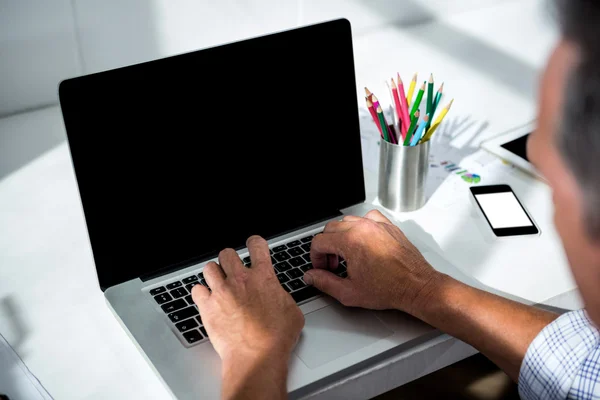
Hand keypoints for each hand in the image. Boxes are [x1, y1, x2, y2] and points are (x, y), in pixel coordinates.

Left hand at [191, 236, 303, 364]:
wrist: (257, 356)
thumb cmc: (275, 338)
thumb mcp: (292, 311)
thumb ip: (282, 297)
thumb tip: (279, 298)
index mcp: (263, 277)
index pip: (256, 246)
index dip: (254, 243)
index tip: (253, 244)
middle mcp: (240, 280)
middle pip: (227, 253)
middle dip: (229, 259)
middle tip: (232, 267)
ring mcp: (222, 292)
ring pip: (209, 267)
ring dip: (214, 273)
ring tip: (218, 282)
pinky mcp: (207, 307)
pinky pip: (196, 289)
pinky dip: (200, 293)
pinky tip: (206, 299)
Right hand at [303, 210, 439, 313]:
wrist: (416, 286)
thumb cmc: (389, 289)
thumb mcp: (349, 292)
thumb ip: (324, 282)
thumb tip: (311, 276)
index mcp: (351, 242)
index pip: (319, 241)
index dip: (315, 257)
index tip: (321, 267)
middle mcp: (363, 228)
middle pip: (331, 229)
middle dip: (327, 247)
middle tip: (332, 265)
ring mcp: (377, 225)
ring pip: (347, 221)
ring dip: (342, 236)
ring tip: (347, 256)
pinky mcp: (389, 226)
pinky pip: (368, 218)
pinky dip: (361, 227)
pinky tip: (363, 242)